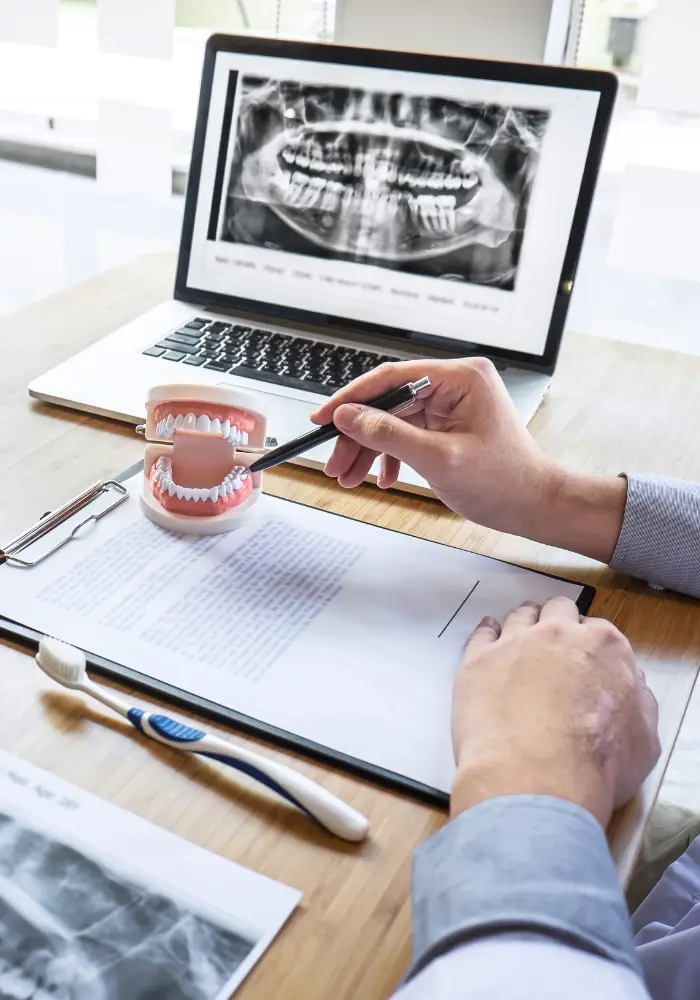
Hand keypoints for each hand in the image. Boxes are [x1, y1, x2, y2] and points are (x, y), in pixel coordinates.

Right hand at [311, 358, 627, 561]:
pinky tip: (382, 477)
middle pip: (389, 401)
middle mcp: (456, 384)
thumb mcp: (438, 460)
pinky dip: (391, 456)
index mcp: (461, 378)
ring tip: (350, 477)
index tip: (323, 418)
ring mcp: (453, 404)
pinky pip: (408, 433)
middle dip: (358, 435)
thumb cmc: (505, 482)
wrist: (535, 506)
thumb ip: (388, 434)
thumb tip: (348, 416)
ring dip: (369, 449)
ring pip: (394, 420)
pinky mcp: (449, 425)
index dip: (352, 399)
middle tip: (335, 463)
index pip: (392, 377)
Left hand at [451, 596, 660, 828]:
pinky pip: (481, 634)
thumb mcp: (644, 738)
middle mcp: (558, 634)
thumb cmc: (597, 765)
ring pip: (519, 616)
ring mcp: (515, 643)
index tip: (584, 662)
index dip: (590, 647)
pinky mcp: (478, 660)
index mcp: (604, 646)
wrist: (536, 779)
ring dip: (523, 625)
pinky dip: (487, 635)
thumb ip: (637, 701)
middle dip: (557, 624)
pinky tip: (488, 642)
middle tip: (552, 648)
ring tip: (519, 641)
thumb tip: (629, 686)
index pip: (598, 631)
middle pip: (557, 612)